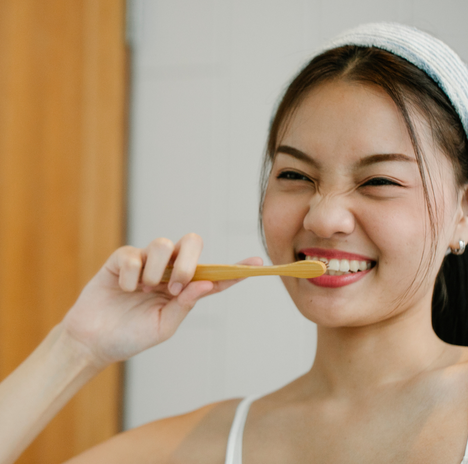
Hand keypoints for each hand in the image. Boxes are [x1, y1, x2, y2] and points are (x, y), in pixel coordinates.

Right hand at [61, 233, 261, 367]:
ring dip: (156, 270)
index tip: (258, 263)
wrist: (94, 341)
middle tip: (176, 286)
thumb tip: (207, 283)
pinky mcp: (122, 259)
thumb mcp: (163, 326)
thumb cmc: (131, 335)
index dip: (235, 269)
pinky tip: (124, 290)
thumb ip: (185, 304)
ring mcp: (146, 262)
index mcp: (183, 288)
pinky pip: (133, 255)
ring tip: (145, 289)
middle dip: (188, 260)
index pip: (213, 274)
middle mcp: (168, 270)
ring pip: (161, 243)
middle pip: (191, 242)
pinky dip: (130, 276)